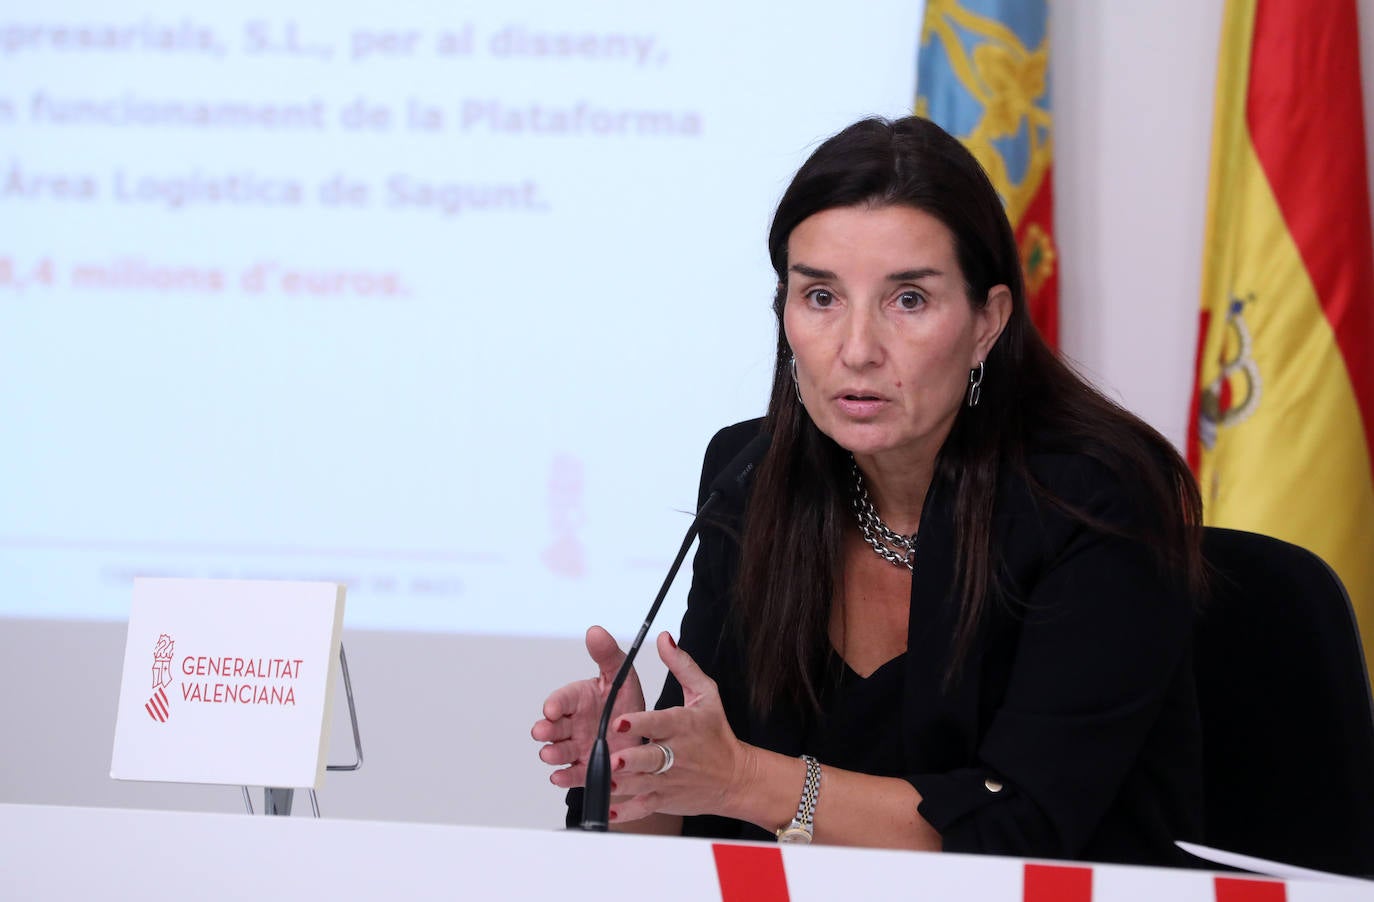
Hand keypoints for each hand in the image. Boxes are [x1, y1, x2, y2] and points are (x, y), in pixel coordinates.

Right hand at [531, 626, 645, 788]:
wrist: (643, 735)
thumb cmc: (626, 703)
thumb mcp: (622, 676)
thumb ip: (607, 655)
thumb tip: (595, 631)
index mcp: (578, 700)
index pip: (561, 699)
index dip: (554, 703)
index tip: (552, 708)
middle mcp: (572, 724)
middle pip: (553, 727)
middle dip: (545, 729)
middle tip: (542, 731)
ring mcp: (576, 747)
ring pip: (558, 751)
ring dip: (551, 752)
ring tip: (549, 754)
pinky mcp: (584, 768)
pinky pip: (572, 774)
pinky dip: (565, 777)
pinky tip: (559, 776)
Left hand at [603, 632, 753, 822]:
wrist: (736, 777)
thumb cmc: (717, 733)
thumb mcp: (706, 694)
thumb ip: (682, 665)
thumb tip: (664, 638)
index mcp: (683, 725)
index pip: (660, 722)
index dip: (640, 722)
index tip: (620, 721)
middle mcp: (675, 754)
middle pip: (650, 758)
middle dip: (631, 759)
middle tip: (613, 758)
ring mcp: (669, 780)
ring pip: (641, 784)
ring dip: (621, 784)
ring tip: (602, 781)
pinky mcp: (665, 800)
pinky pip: (643, 808)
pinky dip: (626, 812)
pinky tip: (608, 810)